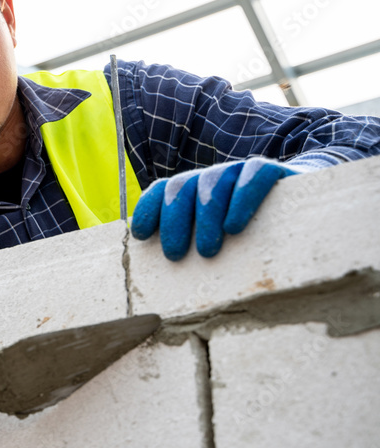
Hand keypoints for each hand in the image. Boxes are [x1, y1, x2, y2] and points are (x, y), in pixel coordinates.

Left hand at [130, 157, 301, 259]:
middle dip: (173, 220)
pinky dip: (241, 197)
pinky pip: (253, 173)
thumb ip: (194, 247)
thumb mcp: (220, 240)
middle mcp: (212, 178)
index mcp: (194, 191)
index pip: (162, 190)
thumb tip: (165, 277)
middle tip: (175, 253)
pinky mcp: (272, 170)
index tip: (140, 234)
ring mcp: (239, 172)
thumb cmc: (256, 232)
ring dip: (205, 215)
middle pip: (182, 186)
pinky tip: (235, 226)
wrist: (307, 203)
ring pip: (213, 180)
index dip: (148, 208)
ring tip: (208, 250)